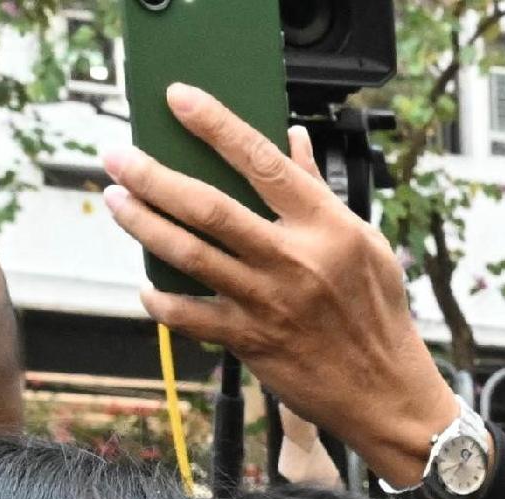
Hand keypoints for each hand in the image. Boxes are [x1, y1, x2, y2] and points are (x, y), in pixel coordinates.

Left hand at [102, 88, 458, 498]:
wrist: (388, 394)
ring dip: (144, 224)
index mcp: (326, 227)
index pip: (262, 162)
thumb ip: (320, 192)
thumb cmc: (379, 317)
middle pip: (208, 207)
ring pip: (190, 254)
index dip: (216, 125)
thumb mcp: (365, 244)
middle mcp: (295, 260)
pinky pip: (191, 318)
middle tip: (118, 157)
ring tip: (116, 200)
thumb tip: (293, 141)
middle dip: (153, 176)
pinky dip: (162, 302)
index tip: (179, 99)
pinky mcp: (253, 341)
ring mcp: (270, 302)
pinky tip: (146, 287)